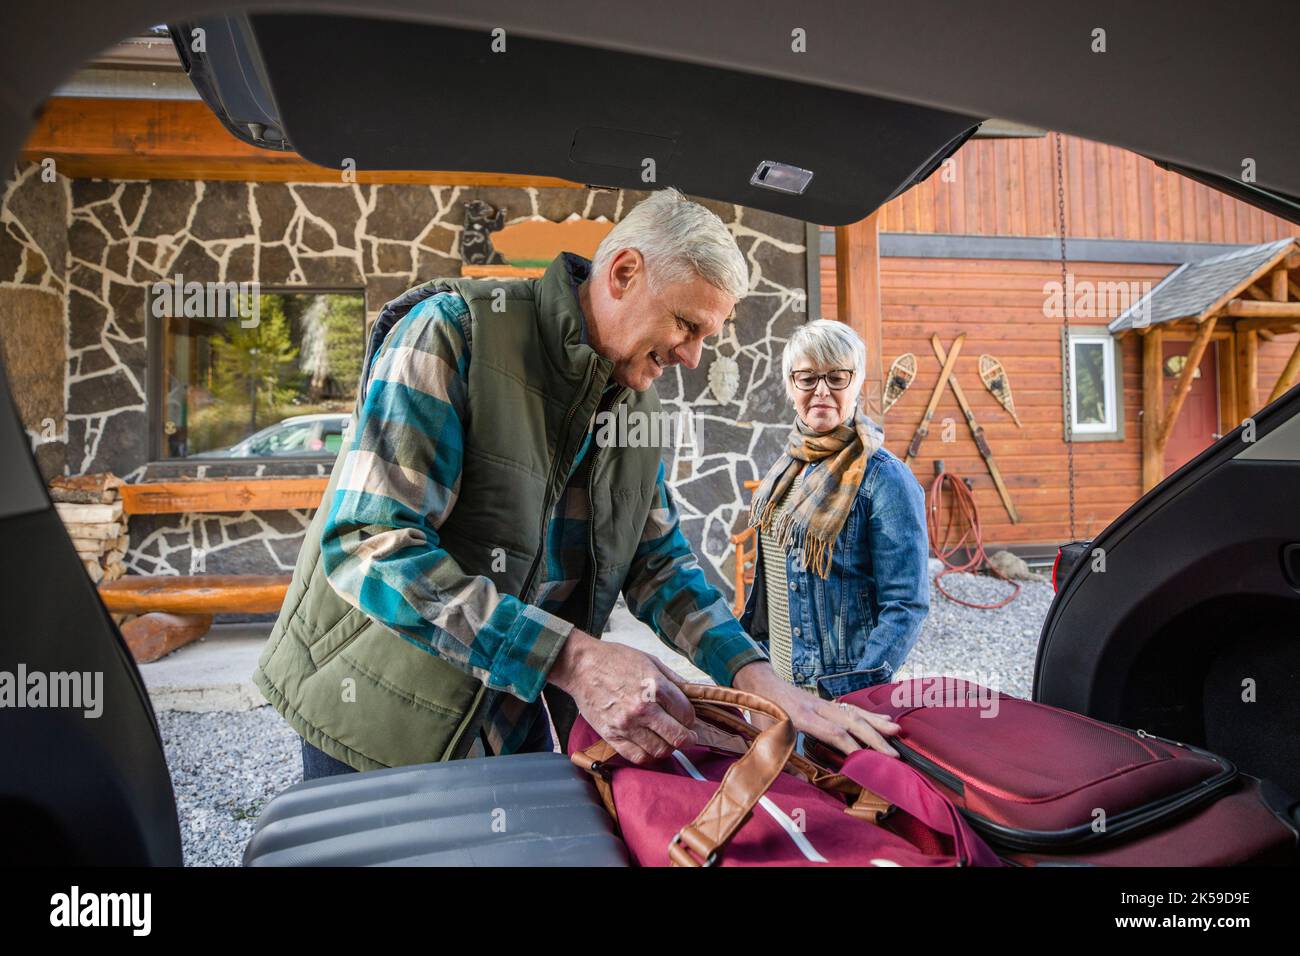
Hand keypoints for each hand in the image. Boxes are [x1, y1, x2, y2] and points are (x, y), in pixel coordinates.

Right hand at [549, 629, 697, 763]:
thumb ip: (673, 680)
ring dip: (668, 748)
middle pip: (677, 737)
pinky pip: (636, 756)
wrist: (581, 666)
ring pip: (659, 750)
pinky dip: (648, 756)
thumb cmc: (615, 659)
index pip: (686, 714)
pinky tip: (650, 747)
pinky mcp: (611, 735)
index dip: (691, 718)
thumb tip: (691, 695)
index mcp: (656, 687)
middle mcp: (643, 708)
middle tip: (688, 737)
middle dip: (688, 739)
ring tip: (667, 741)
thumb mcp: (650, 661)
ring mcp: (626, 724)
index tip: (688, 719)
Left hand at [733, 661, 900, 756]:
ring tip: (897, 732)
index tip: (868, 760)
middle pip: (851, 721)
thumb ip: (782, 757)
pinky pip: (852, 709)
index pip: (832, 732)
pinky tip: (885, 720)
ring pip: (855, 712)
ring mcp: (824, 704)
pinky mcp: (826, 704)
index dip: (851, 746)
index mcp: (803, 717)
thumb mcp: (765, 736)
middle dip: (874, 737)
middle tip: (894, 753)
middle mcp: (817, 708)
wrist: (759, 683)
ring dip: (878, 723)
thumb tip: (800, 779)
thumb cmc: (762, 712)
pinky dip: (870, 715)